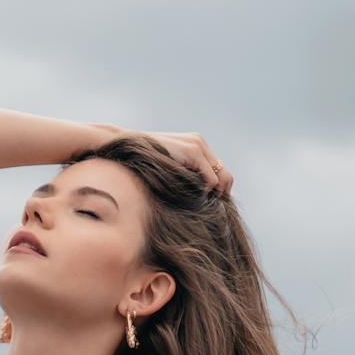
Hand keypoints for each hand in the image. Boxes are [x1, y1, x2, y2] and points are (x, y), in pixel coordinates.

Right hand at [99, 125, 231, 195]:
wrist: (127, 147)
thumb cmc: (142, 163)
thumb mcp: (168, 169)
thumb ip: (184, 175)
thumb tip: (199, 197)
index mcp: (196, 145)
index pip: (219, 171)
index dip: (218, 191)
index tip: (210, 205)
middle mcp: (200, 142)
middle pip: (226, 175)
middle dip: (221, 195)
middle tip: (211, 211)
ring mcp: (198, 145)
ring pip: (222, 179)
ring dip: (213, 195)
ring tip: (199, 204)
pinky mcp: (193, 151)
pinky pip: (210, 179)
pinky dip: (205, 191)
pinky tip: (191, 196)